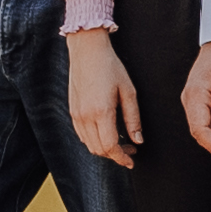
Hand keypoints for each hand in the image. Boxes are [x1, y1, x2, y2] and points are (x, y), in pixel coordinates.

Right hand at [68, 31, 138, 169]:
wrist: (87, 50)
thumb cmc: (110, 67)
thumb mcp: (129, 91)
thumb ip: (133, 119)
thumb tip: (138, 140)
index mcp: (101, 112)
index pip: (110, 146)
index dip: (122, 158)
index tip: (132, 161)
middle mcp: (85, 116)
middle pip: (99, 149)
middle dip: (115, 155)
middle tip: (130, 149)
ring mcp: (76, 114)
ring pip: (89, 145)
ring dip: (104, 149)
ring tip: (120, 142)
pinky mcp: (72, 111)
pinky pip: (82, 135)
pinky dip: (94, 140)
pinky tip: (105, 132)